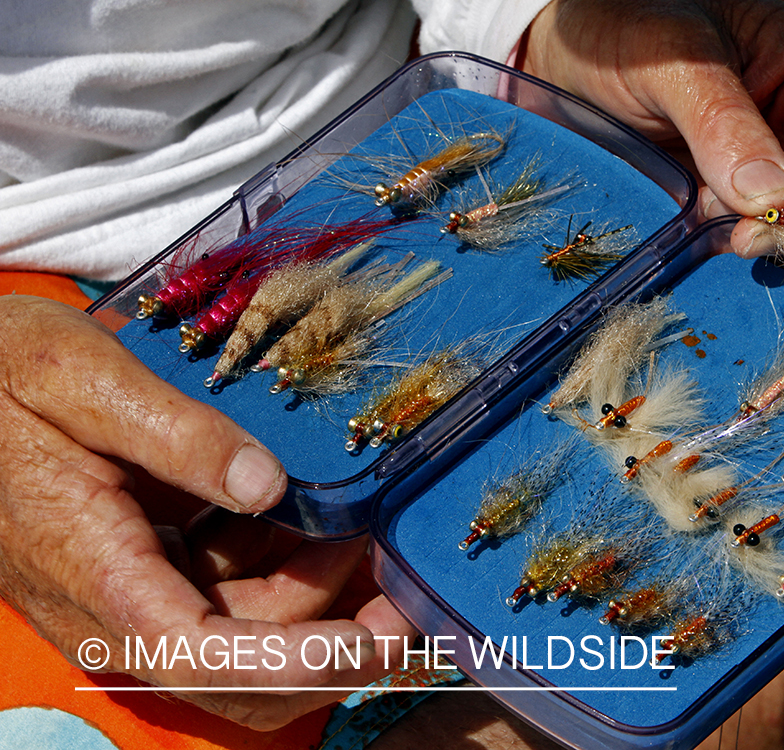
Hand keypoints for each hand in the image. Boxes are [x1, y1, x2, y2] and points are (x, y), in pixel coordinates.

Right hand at [0, 296, 411, 729]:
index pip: (202, 656)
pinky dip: (291, 568)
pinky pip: (236, 592)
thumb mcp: (77, 377)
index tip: (372, 640)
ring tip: (377, 538)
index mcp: (92, 570)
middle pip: (240, 674)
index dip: (295, 662)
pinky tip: (328, 523)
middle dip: (334, 650)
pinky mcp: (155, 568)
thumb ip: (174, 433)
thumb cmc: (2, 373)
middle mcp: (116, 604)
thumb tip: (270, 486)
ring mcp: (137, 590)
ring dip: (323, 600)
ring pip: (250, 633)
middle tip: (409, 598)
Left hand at [523, 0, 783, 274]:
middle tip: (744, 248)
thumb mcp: (669, 60)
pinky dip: (772, 279)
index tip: (754, 233)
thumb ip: (720, 120)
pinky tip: (715, 253)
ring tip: (721, 242)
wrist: (587, 62)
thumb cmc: (634, 34)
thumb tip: (769, 203)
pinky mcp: (780, 223)